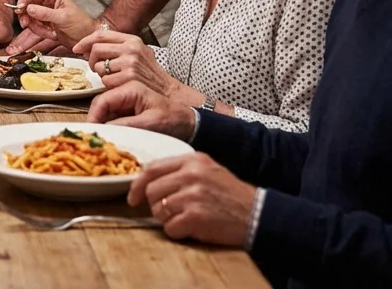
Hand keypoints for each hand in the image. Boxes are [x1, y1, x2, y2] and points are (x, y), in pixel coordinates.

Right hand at [14, 0, 96, 51]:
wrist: (86, 39)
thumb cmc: (81, 25)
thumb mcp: (63, 18)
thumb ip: (44, 13)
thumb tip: (28, 8)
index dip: (23, 0)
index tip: (19, 9)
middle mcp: (47, 2)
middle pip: (27, 6)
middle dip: (27, 17)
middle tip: (27, 24)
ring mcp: (44, 13)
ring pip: (29, 18)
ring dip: (36, 27)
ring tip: (49, 32)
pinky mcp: (44, 24)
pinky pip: (34, 27)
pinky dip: (40, 32)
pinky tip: (51, 34)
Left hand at [74, 29, 175, 94]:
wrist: (167, 91)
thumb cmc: (149, 74)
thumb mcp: (138, 53)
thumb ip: (118, 47)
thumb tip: (90, 47)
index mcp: (132, 40)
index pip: (101, 35)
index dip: (85, 41)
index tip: (77, 49)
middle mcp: (131, 48)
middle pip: (96, 50)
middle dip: (91, 61)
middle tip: (96, 69)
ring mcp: (130, 62)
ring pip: (99, 67)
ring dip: (101, 75)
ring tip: (113, 78)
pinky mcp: (128, 77)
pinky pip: (105, 81)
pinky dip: (108, 85)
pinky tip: (118, 86)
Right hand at [87, 81, 196, 140]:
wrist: (190, 124)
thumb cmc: (174, 120)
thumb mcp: (150, 123)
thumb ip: (126, 124)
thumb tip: (103, 130)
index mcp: (131, 89)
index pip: (102, 100)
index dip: (93, 117)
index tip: (91, 133)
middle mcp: (126, 92)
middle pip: (100, 106)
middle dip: (96, 122)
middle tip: (95, 140)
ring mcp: (126, 102)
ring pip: (104, 113)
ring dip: (102, 127)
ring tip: (103, 142)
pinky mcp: (128, 112)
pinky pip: (112, 119)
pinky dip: (110, 129)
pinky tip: (112, 139)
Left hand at [127, 153, 255, 247]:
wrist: (257, 214)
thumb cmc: (230, 195)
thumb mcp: (207, 171)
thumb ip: (179, 171)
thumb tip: (147, 182)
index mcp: (192, 160)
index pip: (152, 168)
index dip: (138, 185)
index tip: (134, 197)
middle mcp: (191, 175)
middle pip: (152, 191)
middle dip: (155, 205)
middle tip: (169, 212)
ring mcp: (193, 195)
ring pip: (158, 210)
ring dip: (167, 220)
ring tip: (185, 219)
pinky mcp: (196, 216)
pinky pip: (170, 228)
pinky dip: (177, 232)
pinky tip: (191, 229)